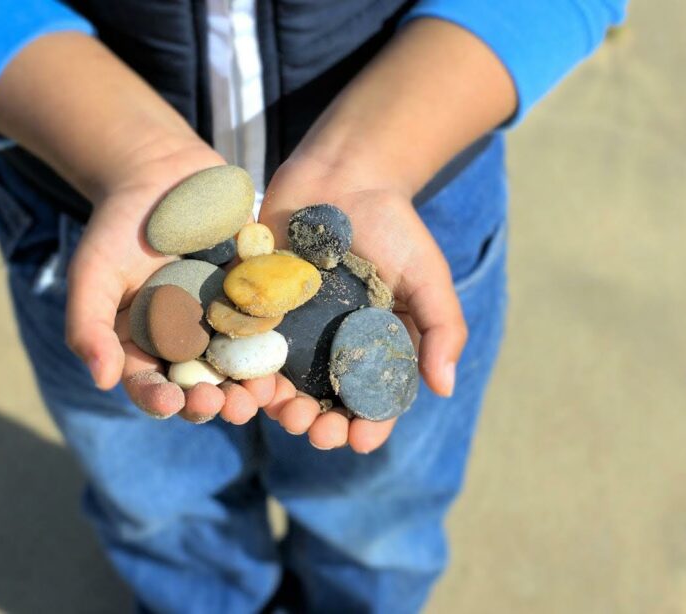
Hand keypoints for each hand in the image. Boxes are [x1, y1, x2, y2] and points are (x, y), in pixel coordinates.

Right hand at [0, 33, 278, 423]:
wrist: (159, 173)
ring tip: (261, 394)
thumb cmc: (116, 227)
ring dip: (252, 385)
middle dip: (216, 402)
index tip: (171, 401)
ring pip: (241, 365)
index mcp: (146, 346)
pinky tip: (287, 350)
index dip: (162, 399)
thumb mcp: (92, 273)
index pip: (152, 385)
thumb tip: (101, 380)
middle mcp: (188, 342)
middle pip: (203, 385)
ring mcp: (225, 320)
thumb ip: (88, 326)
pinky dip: (279, 340)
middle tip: (228, 407)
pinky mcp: (257, 295)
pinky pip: (271, 322)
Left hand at [256, 155, 466, 452]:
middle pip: (319, 403)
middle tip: (313, 428)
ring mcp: (290, 328)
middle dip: (315, 425)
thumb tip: (443, 388)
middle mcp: (328, 346)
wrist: (344, 175)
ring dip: (276, 406)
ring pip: (278, 384)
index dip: (365, 427)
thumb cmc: (394, 227)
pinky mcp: (256, 305)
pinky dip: (242, 367)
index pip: (368, 402)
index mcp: (370, 347)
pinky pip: (244, 345)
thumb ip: (440, 329)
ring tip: (278, 408)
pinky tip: (247, 377)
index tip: (359, 439)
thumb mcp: (428, 276)